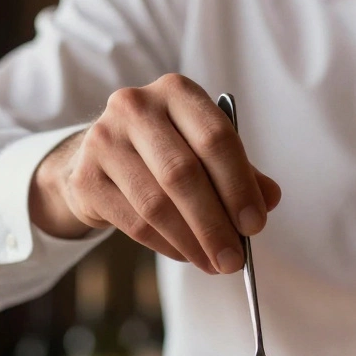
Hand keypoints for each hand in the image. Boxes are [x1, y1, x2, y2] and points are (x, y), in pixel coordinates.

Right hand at [30, 74, 281, 273]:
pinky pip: (134, 222)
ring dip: (191, 242)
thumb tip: (270, 199)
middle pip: (183, 174)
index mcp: (176, 91)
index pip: (216, 139)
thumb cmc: (165, 151)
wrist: (99, 157)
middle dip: (215, 224)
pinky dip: (166, 245)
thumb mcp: (205, 150)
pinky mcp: (85, 177)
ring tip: (214, 264)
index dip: (239, 186)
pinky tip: (186, 255)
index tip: (255, 225)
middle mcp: (136, 107)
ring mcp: (104, 140)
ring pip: (156, 204)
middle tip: (234, 259)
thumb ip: (241, 171)